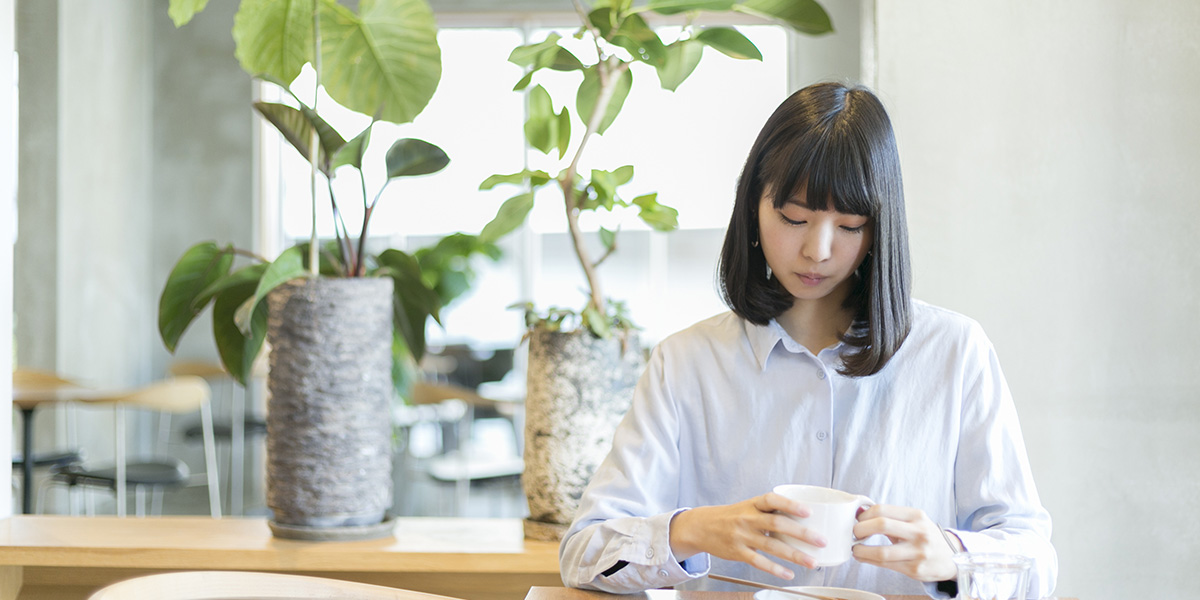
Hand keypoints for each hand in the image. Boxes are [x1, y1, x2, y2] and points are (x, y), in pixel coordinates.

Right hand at [668, 493, 823, 580]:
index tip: (808, 511)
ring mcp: (742, 536)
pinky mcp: (738, 552)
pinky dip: (775, 569)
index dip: (790, 504)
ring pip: (772, 546)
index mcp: (752, 504)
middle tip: (821, 540)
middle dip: (801, 533)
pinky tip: (789, 574)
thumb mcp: (748, 507)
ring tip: (813, 562)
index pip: (772, 500)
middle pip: (777, 524)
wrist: (701, 526)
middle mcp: (747, 518)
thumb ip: (770, 512)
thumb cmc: (731, 516)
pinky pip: (759, 562)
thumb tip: (801, 519)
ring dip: (795, 555)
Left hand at [851, 504, 956, 581]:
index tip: (857, 519)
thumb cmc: (926, 536)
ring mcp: (918, 553)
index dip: (864, 514)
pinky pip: (885, 565)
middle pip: (881, 525)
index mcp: (916, 516)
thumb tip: (860, 511)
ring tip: (855, 549)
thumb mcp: (914, 520)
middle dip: (860, 529)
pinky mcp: (915, 570)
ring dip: (861, 550)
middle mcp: (919, 532)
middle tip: (854, 533)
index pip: (882, 509)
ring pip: (881, 551)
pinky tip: (864, 557)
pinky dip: (869, 560)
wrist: (951, 558)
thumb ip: (890, 516)